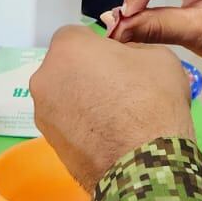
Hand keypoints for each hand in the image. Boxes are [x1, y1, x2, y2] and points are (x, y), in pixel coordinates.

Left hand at [30, 25, 193, 191]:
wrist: (145, 164)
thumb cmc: (153, 101)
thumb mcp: (158, 57)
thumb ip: (131, 50)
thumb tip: (121, 60)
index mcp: (68, 47)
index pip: (79, 36)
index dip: (100, 48)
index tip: (119, 63)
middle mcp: (45, 77)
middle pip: (66, 67)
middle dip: (87, 74)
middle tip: (118, 90)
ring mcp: (43, 113)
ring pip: (64, 97)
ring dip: (82, 101)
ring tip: (115, 120)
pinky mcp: (49, 144)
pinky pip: (66, 124)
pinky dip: (82, 126)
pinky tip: (108, 138)